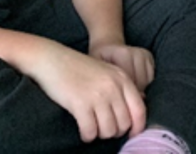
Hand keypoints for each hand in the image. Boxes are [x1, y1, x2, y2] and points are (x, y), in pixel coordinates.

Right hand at [27, 41, 146, 141]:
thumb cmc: (81, 69)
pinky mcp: (80, 104)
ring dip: (100, 134)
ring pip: (109, 130)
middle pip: (124, 123)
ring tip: (93, 127)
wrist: (55, 60)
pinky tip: (83, 129)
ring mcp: (98, 95)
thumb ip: (122, 89)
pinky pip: (90, 132)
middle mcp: (113, 87)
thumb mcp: (108, 73)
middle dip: (115, 131)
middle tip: (104, 127)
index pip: (139, 109)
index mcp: (123, 78)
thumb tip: (136, 113)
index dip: (137, 127)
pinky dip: (87, 135)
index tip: (131, 134)